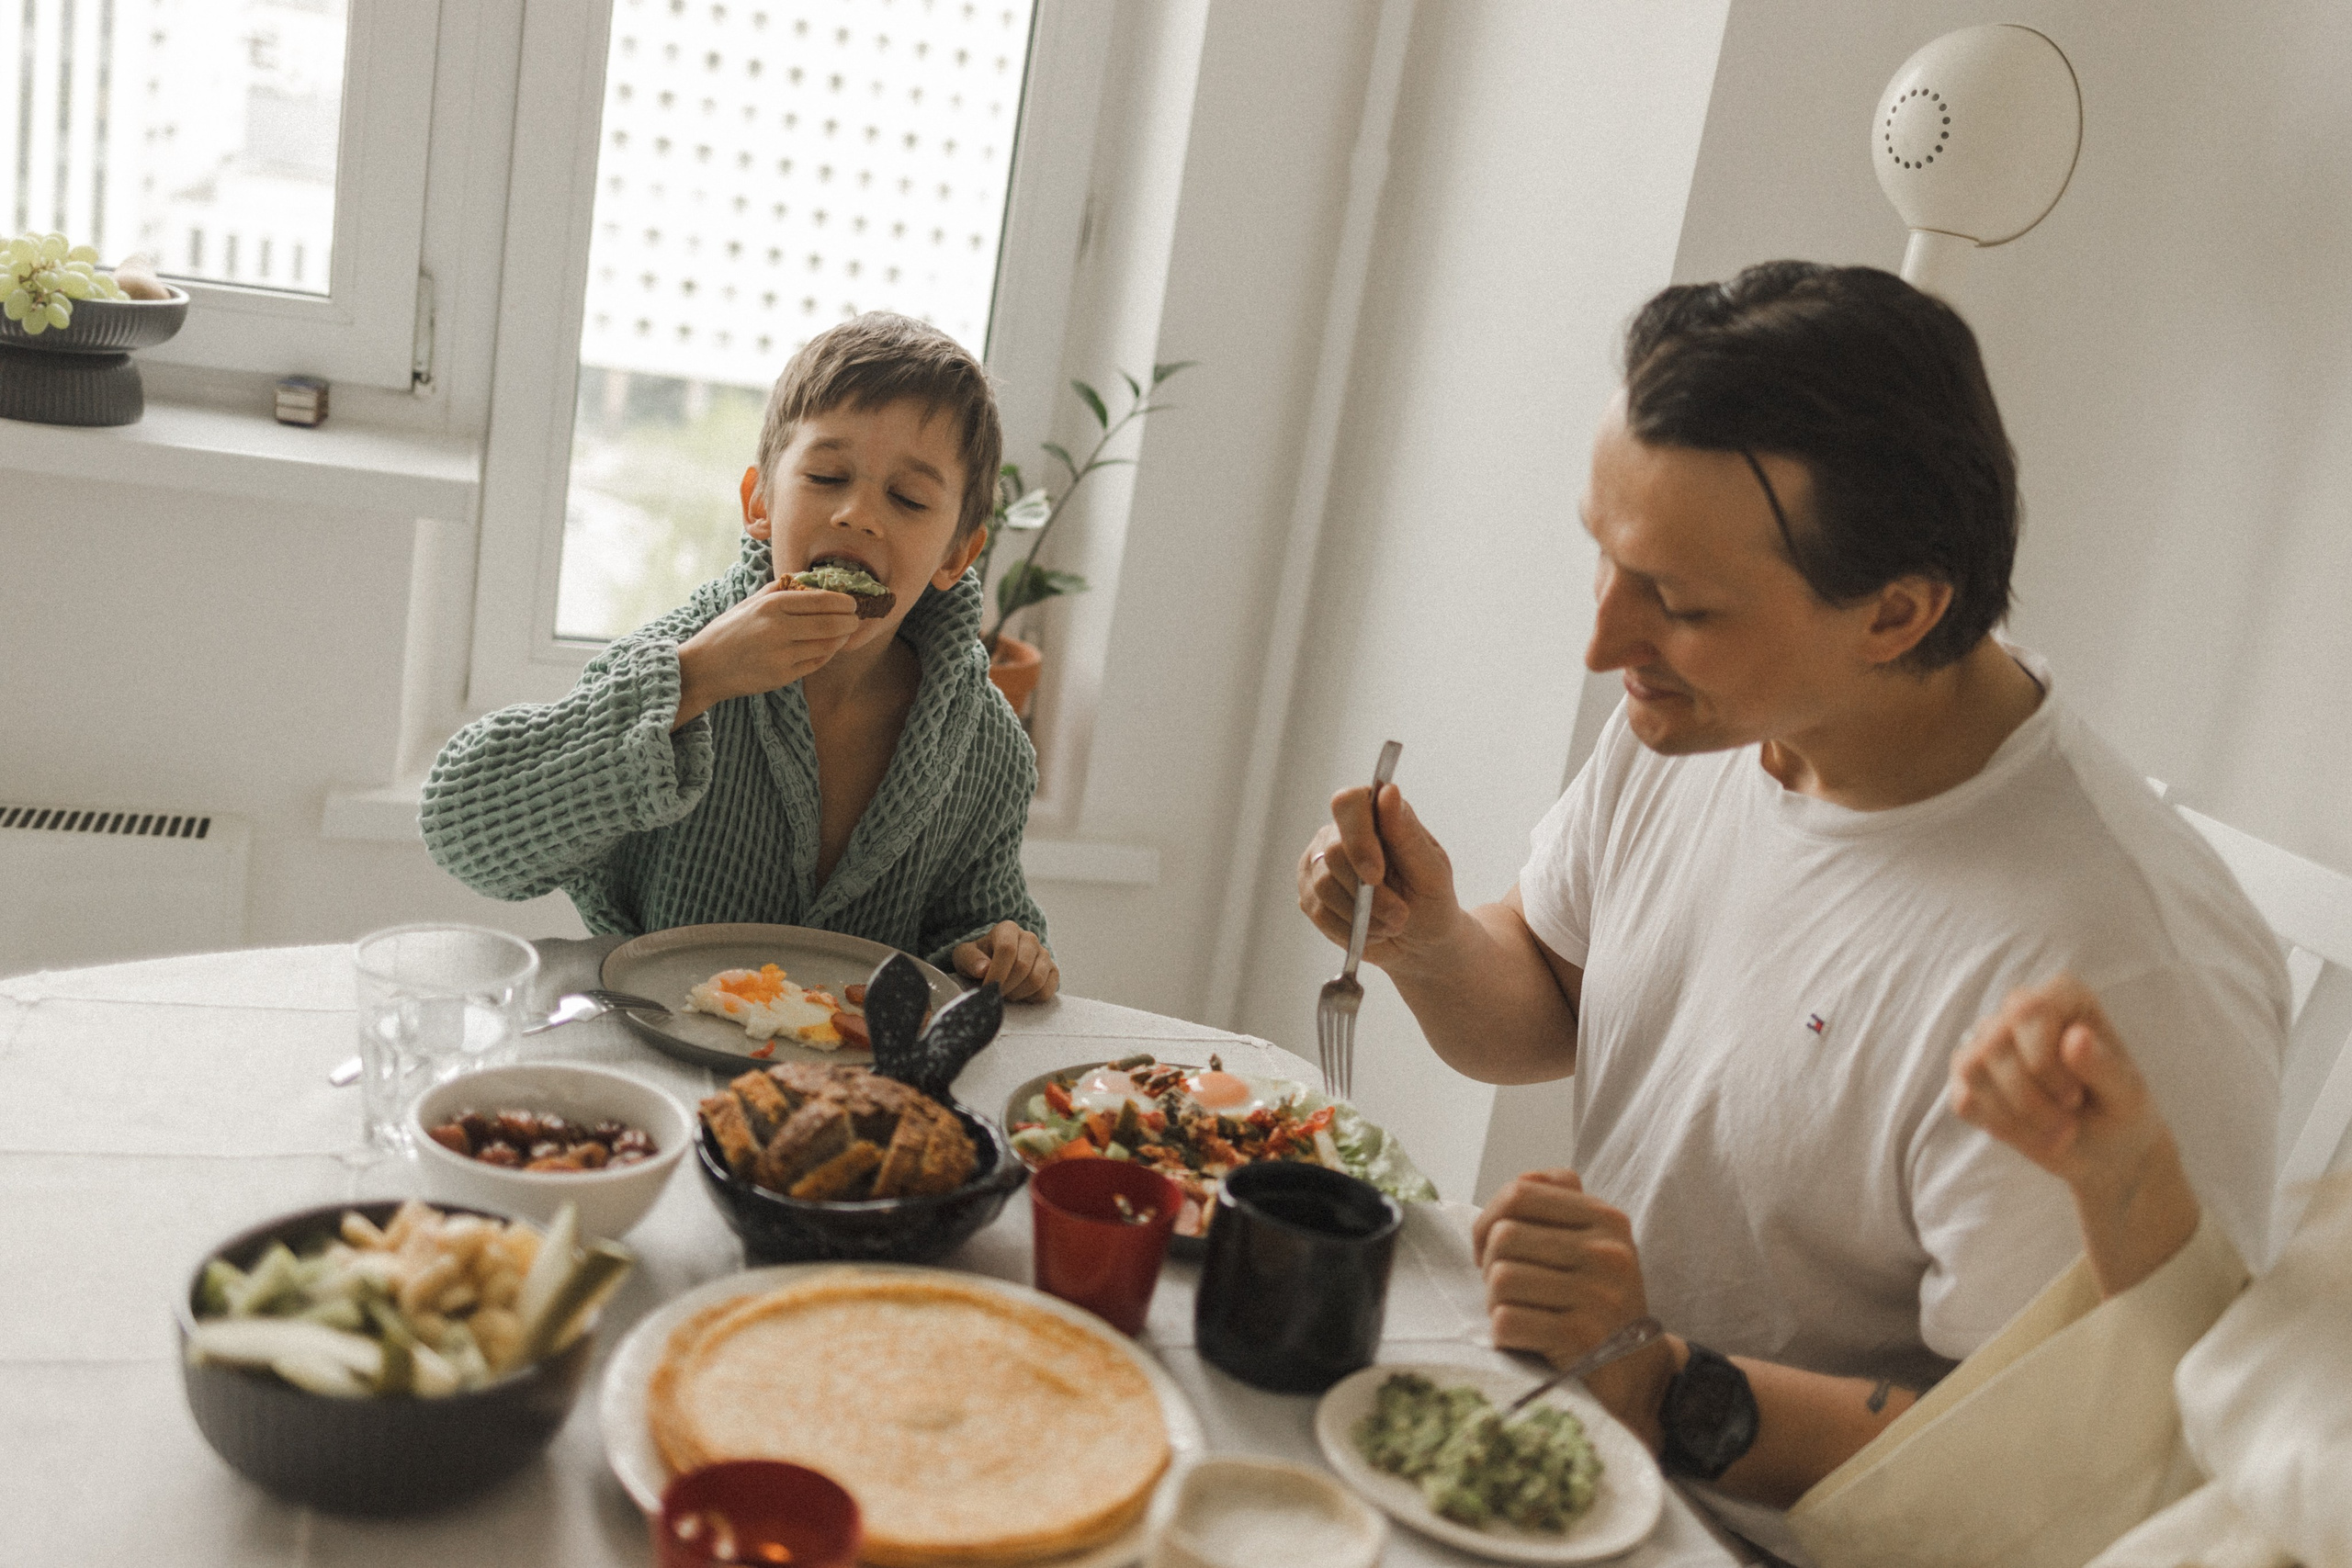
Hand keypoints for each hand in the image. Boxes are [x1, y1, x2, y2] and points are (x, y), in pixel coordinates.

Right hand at [673, 579, 859, 728]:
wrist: (705, 667)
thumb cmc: (729, 631)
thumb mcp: (750, 602)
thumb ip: (780, 590)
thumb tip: (811, 581)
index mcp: (771, 605)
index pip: (821, 600)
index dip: (843, 601)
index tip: (852, 602)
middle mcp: (778, 629)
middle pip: (831, 623)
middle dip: (850, 621)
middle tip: (856, 618)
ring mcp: (782, 655)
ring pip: (827, 645)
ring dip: (841, 638)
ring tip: (845, 633)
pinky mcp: (783, 676)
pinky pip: (815, 663)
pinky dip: (826, 654)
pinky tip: (828, 648)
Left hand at [952, 921, 1058, 1001]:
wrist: (995, 962)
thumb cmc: (979, 958)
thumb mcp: (965, 956)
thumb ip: (970, 960)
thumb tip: (983, 969)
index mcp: (1008, 929)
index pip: (1007, 950)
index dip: (997, 973)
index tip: (987, 987)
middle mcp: (1029, 938)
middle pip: (1022, 967)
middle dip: (1006, 986)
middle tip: (995, 993)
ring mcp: (1044, 954)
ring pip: (1036, 980)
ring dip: (1018, 993)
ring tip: (1006, 993)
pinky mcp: (1053, 970)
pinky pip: (1047, 990)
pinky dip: (1031, 998)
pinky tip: (1020, 994)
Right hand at [1296, 783, 1461, 975]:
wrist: (1420, 940)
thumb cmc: (1431, 900)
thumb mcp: (1432, 871)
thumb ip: (1407, 834)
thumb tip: (1388, 792)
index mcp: (1373, 815)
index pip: (1348, 804)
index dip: (1358, 839)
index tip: (1376, 875)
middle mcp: (1339, 833)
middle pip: (1333, 852)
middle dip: (1369, 894)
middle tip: (1399, 916)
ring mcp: (1318, 864)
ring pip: (1324, 886)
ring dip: (1363, 916)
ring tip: (1391, 924)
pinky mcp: (1310, 895)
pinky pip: (1319, 913)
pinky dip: (1349, 929)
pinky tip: (1371, 931)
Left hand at [1473, 1170, 1677, 1448]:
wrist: (1639, 1374)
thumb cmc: (1599, 1303)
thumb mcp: (1595, 1244)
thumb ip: (1560, 1204)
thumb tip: (1520, 1179)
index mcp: (1606, 1220)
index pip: (1520, 1193)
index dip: (1487, 1219)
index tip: (1489, 1249)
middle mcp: (1606, 1252)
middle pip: (1504, 1236)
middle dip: (1490, 1266)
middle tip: (1507, 1291)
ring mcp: (1596, 1295)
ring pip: (1501, 1278)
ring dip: (1495, 1302)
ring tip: (1517, 1313)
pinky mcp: (1581, 1337)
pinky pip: (1506, 1321)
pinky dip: (1502, 1333)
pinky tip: (1523, 1339)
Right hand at [1948, 973, 2167, 1195]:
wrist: (2106, 1149)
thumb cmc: (2121, 1110)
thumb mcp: (2126, 1094)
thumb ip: (2104, 1066)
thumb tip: (2075, 1037)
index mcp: (2063, 997)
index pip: (2028, 1010)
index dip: (2043, 1060)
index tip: (2074, 1096)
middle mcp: (2018, 1010)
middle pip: (1995, 1044)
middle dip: (2030, 1098)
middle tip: (2068, 1125)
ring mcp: (1988, 1043)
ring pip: (1972, 1069)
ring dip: (2015, 1115)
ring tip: (2056, 1134)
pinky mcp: (1969, 1079)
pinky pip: (1964, 1099)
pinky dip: (2001, 1127)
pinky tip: (2033, 1135)